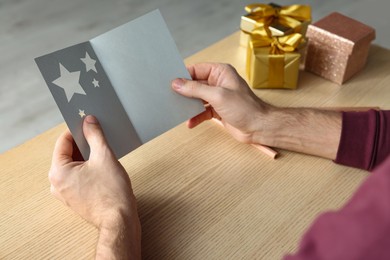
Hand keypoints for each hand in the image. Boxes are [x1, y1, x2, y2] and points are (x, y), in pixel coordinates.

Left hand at [49, 115, 140, 257]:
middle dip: (83, 144)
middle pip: (68, 154)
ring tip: (103, 152)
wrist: (119, 220)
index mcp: (58, 172)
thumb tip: (89, 121)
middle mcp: (57, 184)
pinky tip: (103, 167)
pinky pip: (79, 177)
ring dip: (87, 157)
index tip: (87, 123)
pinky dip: (88, 169)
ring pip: (74, 166)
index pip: (63, 142)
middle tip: (98, 136)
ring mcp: (66, 193)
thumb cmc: (111, 192)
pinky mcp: (76, 199)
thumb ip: (95, 135)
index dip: (76, 130)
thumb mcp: (104, 156)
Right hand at [172, 63, 270, 143]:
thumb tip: (177, 83)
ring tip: (179, 111)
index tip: (171, 83)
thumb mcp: (217, 96)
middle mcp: (219, 82)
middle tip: (171, 97)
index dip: (184, 75)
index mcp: (221, 72)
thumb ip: (196, 89)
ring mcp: (218, 97)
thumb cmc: (245, 108)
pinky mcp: (218, 110)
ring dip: (189, 106)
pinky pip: (202, 111)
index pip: (197, 69)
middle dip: (184, 92)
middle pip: (195, 84)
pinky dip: (196, 117)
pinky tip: (191, 122)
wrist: (259, 127)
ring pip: (197, 99)